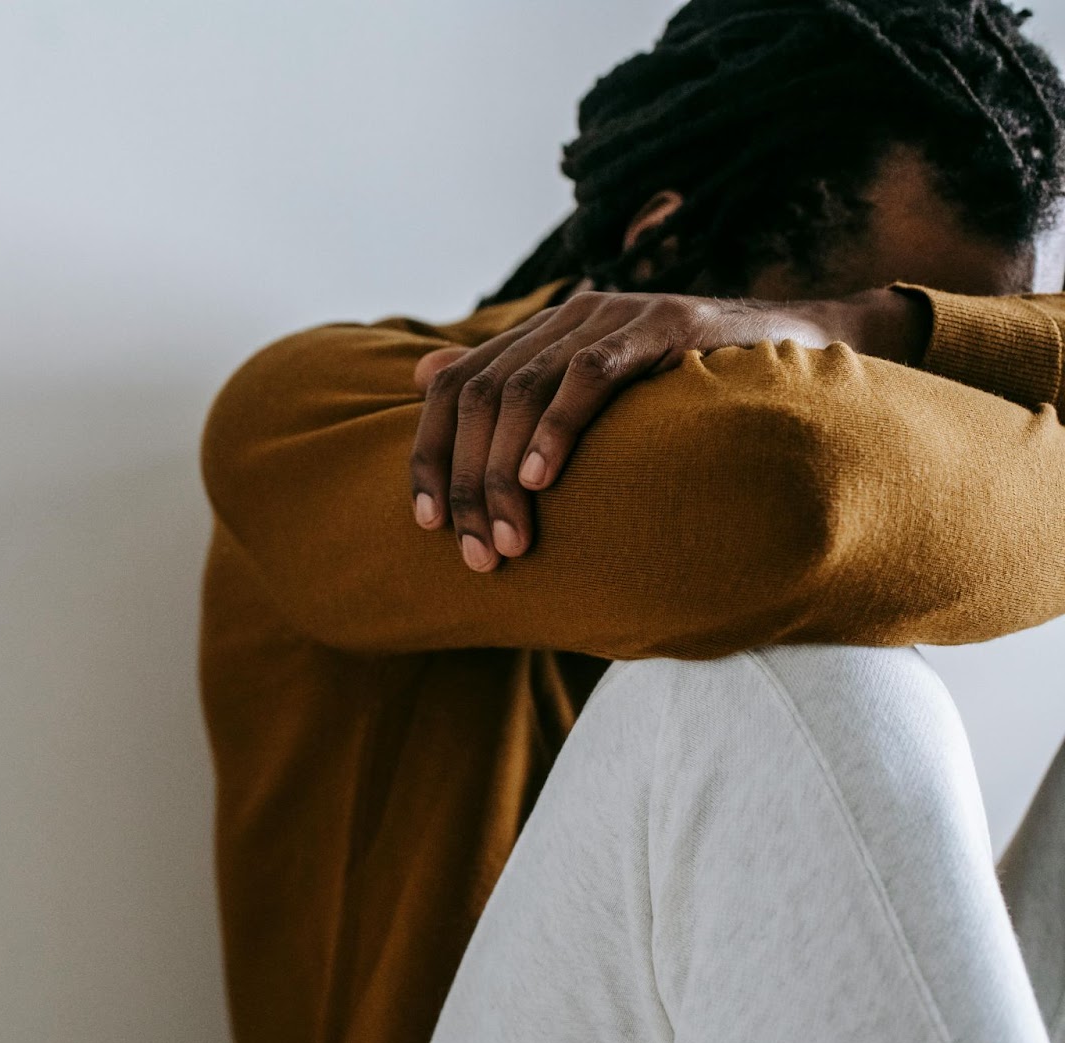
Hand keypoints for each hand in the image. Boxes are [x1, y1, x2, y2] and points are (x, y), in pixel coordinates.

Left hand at [409, 287, 928, 571]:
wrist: (796, 349)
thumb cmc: (688, 394)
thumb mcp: (593, 398)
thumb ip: (513, 389)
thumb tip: (420, 378)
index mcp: (540, 334)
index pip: (453, 387)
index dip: (429, 454)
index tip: (426, 524)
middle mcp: (565, 317)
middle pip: (479, 396)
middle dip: (468, 483)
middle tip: (476, 553)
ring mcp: (612, 315)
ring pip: (522, 390)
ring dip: (506, 473)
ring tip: (509, 538)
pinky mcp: (662, 324)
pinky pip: (589, 374)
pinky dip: (557, 429)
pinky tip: (544, 482)